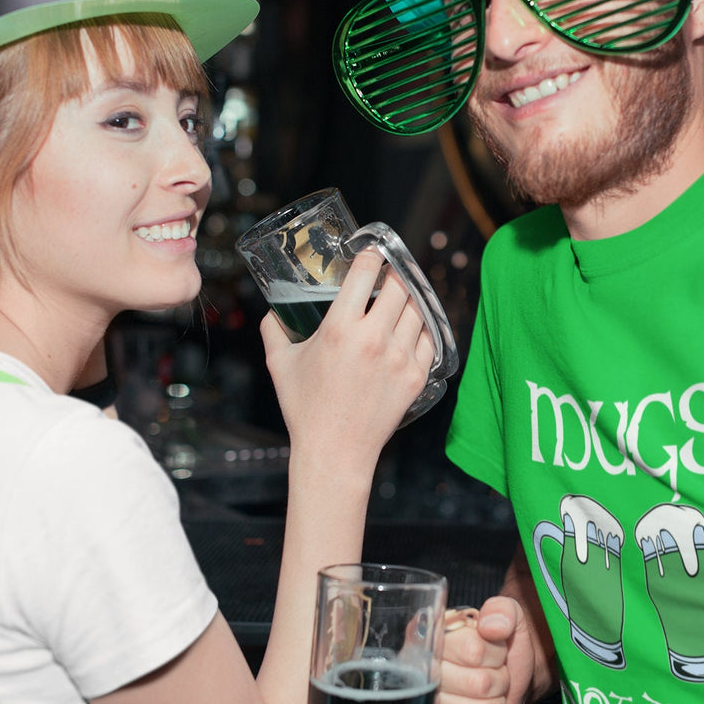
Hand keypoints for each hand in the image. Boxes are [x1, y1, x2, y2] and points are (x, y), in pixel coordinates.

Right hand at [260, 250, 434, 456]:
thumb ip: (274, 329)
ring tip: (402, 296)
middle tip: (389, 273)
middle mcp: (374, 338)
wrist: (335, 452)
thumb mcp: (279, 363)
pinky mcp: (416, 376)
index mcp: (340, 328)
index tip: (371, 251)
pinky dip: (423, 327)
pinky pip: (429, 338)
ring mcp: (399, 358)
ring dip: (411, 297)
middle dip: (395, 273)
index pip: (366, 271)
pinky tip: (413, 325)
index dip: (371, 254)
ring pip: (418, 308)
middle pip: (399, 284)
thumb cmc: (305, 408)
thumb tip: (274, 310)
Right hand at [433, 595, 538, 703]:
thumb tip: (492, 627)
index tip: (494, 650)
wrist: (504, 675)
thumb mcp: (505, 614)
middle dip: (499, 680)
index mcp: (433, 636)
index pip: (474, 650)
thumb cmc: (499, 644)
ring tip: (490, 694)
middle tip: (495, 674)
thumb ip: (502, 610)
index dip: (495, 654)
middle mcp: (422, 671)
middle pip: (479, 685)